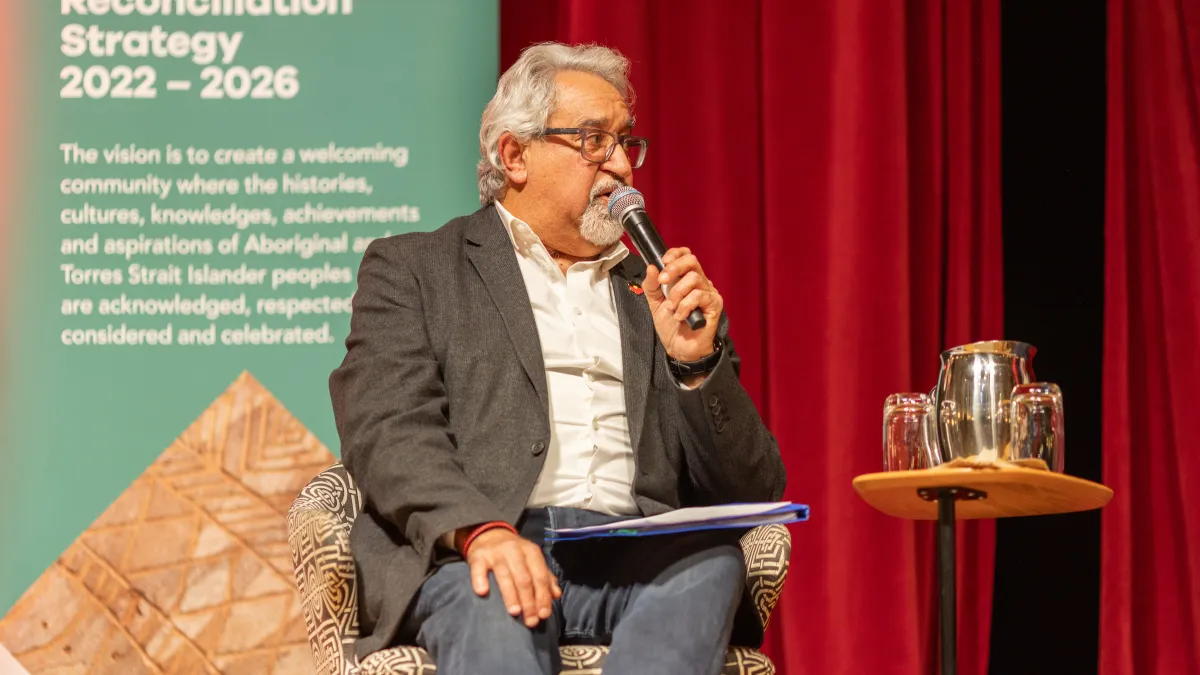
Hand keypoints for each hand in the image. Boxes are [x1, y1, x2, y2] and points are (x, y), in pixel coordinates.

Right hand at [463, 527, 560, 627]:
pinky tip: (482, 592)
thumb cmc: (514, 552)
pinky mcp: (478, 556)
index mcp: (531, 552)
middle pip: (524, 578)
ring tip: (515, 612)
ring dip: (510, 595)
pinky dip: (480, 580)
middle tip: (530, 620)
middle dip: (529, 602)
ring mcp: (495, 553)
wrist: (489, 534)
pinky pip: (478, 569)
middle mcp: (514, 550)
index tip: (544, 614)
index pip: (540, 576)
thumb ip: (545, 576)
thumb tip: (556, 595)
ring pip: (505, 576)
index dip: (543, 596)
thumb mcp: (532, 559)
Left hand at [641, 247, 722, 361]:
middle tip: (663, 282)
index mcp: (686, 278)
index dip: (674, 254)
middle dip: (674, 269)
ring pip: (694, 278)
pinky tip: (681, 316)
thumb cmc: (671, 326)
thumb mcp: (655, 303)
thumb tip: (651, 267)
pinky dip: (685, 306)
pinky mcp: (715, 304)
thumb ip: (651, 286)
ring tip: (672, 308)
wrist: (679, 348)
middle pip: (692, 260)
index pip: (685, 255)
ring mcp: (708, 292)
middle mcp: (699, 282)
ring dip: (677, 294)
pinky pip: (699, 296)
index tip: (662, 263)